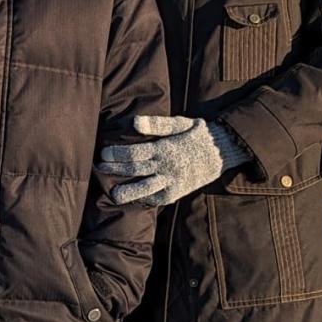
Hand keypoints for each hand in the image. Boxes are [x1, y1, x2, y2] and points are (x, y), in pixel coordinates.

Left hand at [99, 114, 246, 207]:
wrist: (222, 152)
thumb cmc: (197, 134)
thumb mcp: (180, 123)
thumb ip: (157, 123)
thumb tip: (134, 122)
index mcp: (165, 148)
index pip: (136, 153)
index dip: (118, 154)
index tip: (103, 154)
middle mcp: (167, 167)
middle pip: (136, 170)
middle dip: (116, 170)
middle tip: (99, 168)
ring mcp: (172, 182)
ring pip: (146, 189)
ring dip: (128, 191)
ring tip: (113, 195)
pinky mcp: (177, 192)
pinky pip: (157, 198)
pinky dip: (145, 199)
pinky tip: (132, 199)